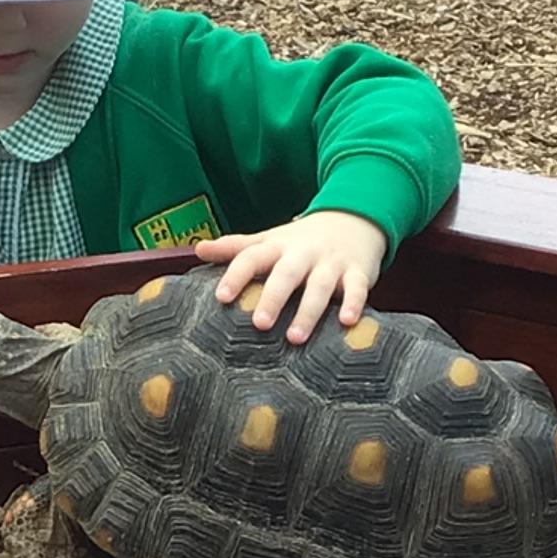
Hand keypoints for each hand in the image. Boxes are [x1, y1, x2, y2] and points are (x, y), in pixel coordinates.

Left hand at [195, 210, 388, 343]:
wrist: (352, 219)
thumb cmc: (301, 240)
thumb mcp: (269, 240)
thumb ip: (237, 247)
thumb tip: (198, 249)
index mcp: (278, 246)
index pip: (252, 257)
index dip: (237, 275)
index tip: (222, 297)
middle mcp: (303, 254)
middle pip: (286, 274)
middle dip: (273, 298)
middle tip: (259, 324)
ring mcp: (332, 263)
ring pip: (320, 285)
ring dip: (309, 311)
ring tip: (295, 338)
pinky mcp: (358, 272)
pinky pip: (357, 288)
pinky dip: (354, 303)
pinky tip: (347, 322)